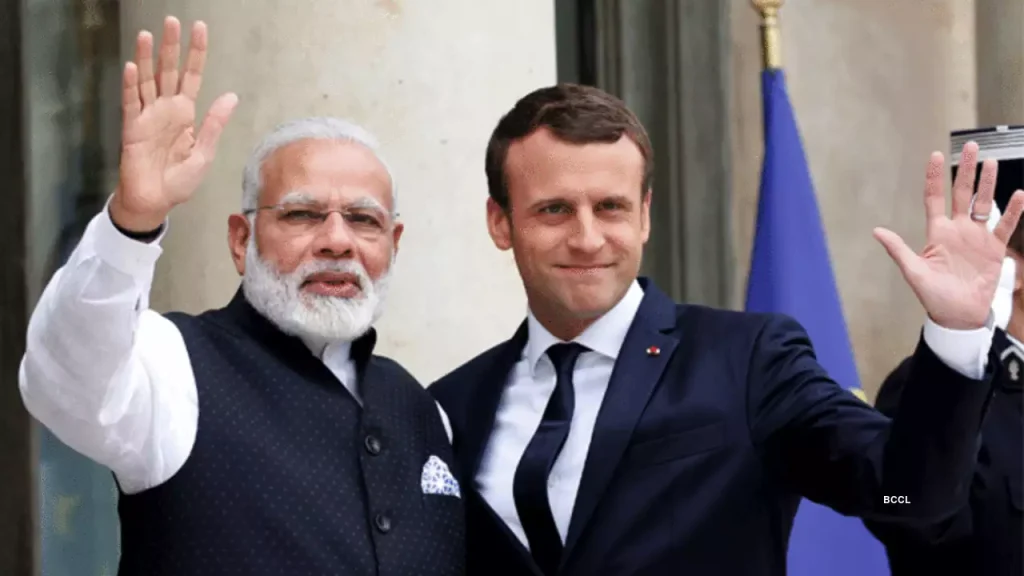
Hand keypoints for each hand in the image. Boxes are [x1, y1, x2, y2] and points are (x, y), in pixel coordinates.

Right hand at [111, 16, 238, 232]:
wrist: (155, 201)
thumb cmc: (179, 180)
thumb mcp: (204, 153)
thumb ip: (214, 124)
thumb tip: (231, 96)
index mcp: (186, 113)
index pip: (192, 76)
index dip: (196, 53)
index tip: (199, 29)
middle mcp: (166, 109)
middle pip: (168, 71)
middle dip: (171, 46)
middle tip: (171, 21)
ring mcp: (147, 116)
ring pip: (147, 80)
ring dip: (146, 58)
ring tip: (146, 35)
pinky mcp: (132, 128)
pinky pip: (130, 102)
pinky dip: (130, 85)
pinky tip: (132, 67)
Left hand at [875, 141, 1023, 329]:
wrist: (958, 315)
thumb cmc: (933, 296)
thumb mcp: (914, 271)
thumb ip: (898, 250)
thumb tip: (877, 231)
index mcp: (937, 233)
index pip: (935, 198)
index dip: (935, 177)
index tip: (935, 155)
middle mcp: (957, 230)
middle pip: (961, 193)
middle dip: (966, 170)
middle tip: (970, 145)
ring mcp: (976, 237)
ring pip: (983, 203)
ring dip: (987, 183)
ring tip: (990, 161)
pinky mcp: (993, 248)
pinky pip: (1004, 225)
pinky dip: (1012, 211)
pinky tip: (1019, 194)